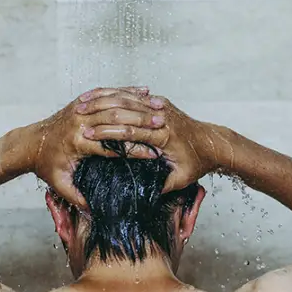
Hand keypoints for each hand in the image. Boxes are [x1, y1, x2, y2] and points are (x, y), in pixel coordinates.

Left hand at [25, 87, 166, 206]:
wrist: (30, 143)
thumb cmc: (45, 165)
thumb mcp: (59, 184)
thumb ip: (76, 197)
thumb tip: (94, 211)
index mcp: (77, 143)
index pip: (112, 146)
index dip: (134, 150)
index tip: (154, 155)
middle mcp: (79, 122)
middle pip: (116, 120)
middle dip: (141, 123)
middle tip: (164, 126)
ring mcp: (79, 109)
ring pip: (113, 101)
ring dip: (137, 104)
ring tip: (158, 108)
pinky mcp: (80, 102)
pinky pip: (105, 93)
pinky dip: (125, 91)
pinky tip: (142, 91)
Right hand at [78, 94, 228, 191]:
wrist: (215, 143)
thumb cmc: (199, 163)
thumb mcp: (183, 178)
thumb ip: (163, 186)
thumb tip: (142, 195)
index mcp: (165, 136)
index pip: (131, 132)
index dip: (106, 133)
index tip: (86, 136)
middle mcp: (163, 119)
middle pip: (127, 114)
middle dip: (101, 117)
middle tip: (77, 118)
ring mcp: (164, 109)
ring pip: (131, 101)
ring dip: (106, 103)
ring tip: (83, 106)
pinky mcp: (164, 105)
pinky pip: (139, 97)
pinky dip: (121, 96)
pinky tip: (103, 99)